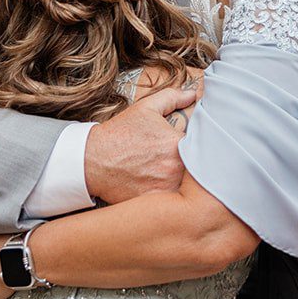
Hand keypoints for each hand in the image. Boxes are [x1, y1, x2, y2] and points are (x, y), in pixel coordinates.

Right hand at [84, 83, 198, 204]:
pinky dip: (176, 200)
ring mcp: (166, 188)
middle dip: (202, 168)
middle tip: (200, 166)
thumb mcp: (145, 109)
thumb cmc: (119, 134)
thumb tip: (193, 94)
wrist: (91, 161)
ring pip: (191, 189)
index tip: (203, 148)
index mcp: (177, 143)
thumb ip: (172, 98)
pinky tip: (171, 193)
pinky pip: (176, 204)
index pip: (206, 146)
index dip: (206, 147)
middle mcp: (175, 168)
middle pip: (202, 170)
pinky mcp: (156, 204)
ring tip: (186, 181)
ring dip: (191, 185)